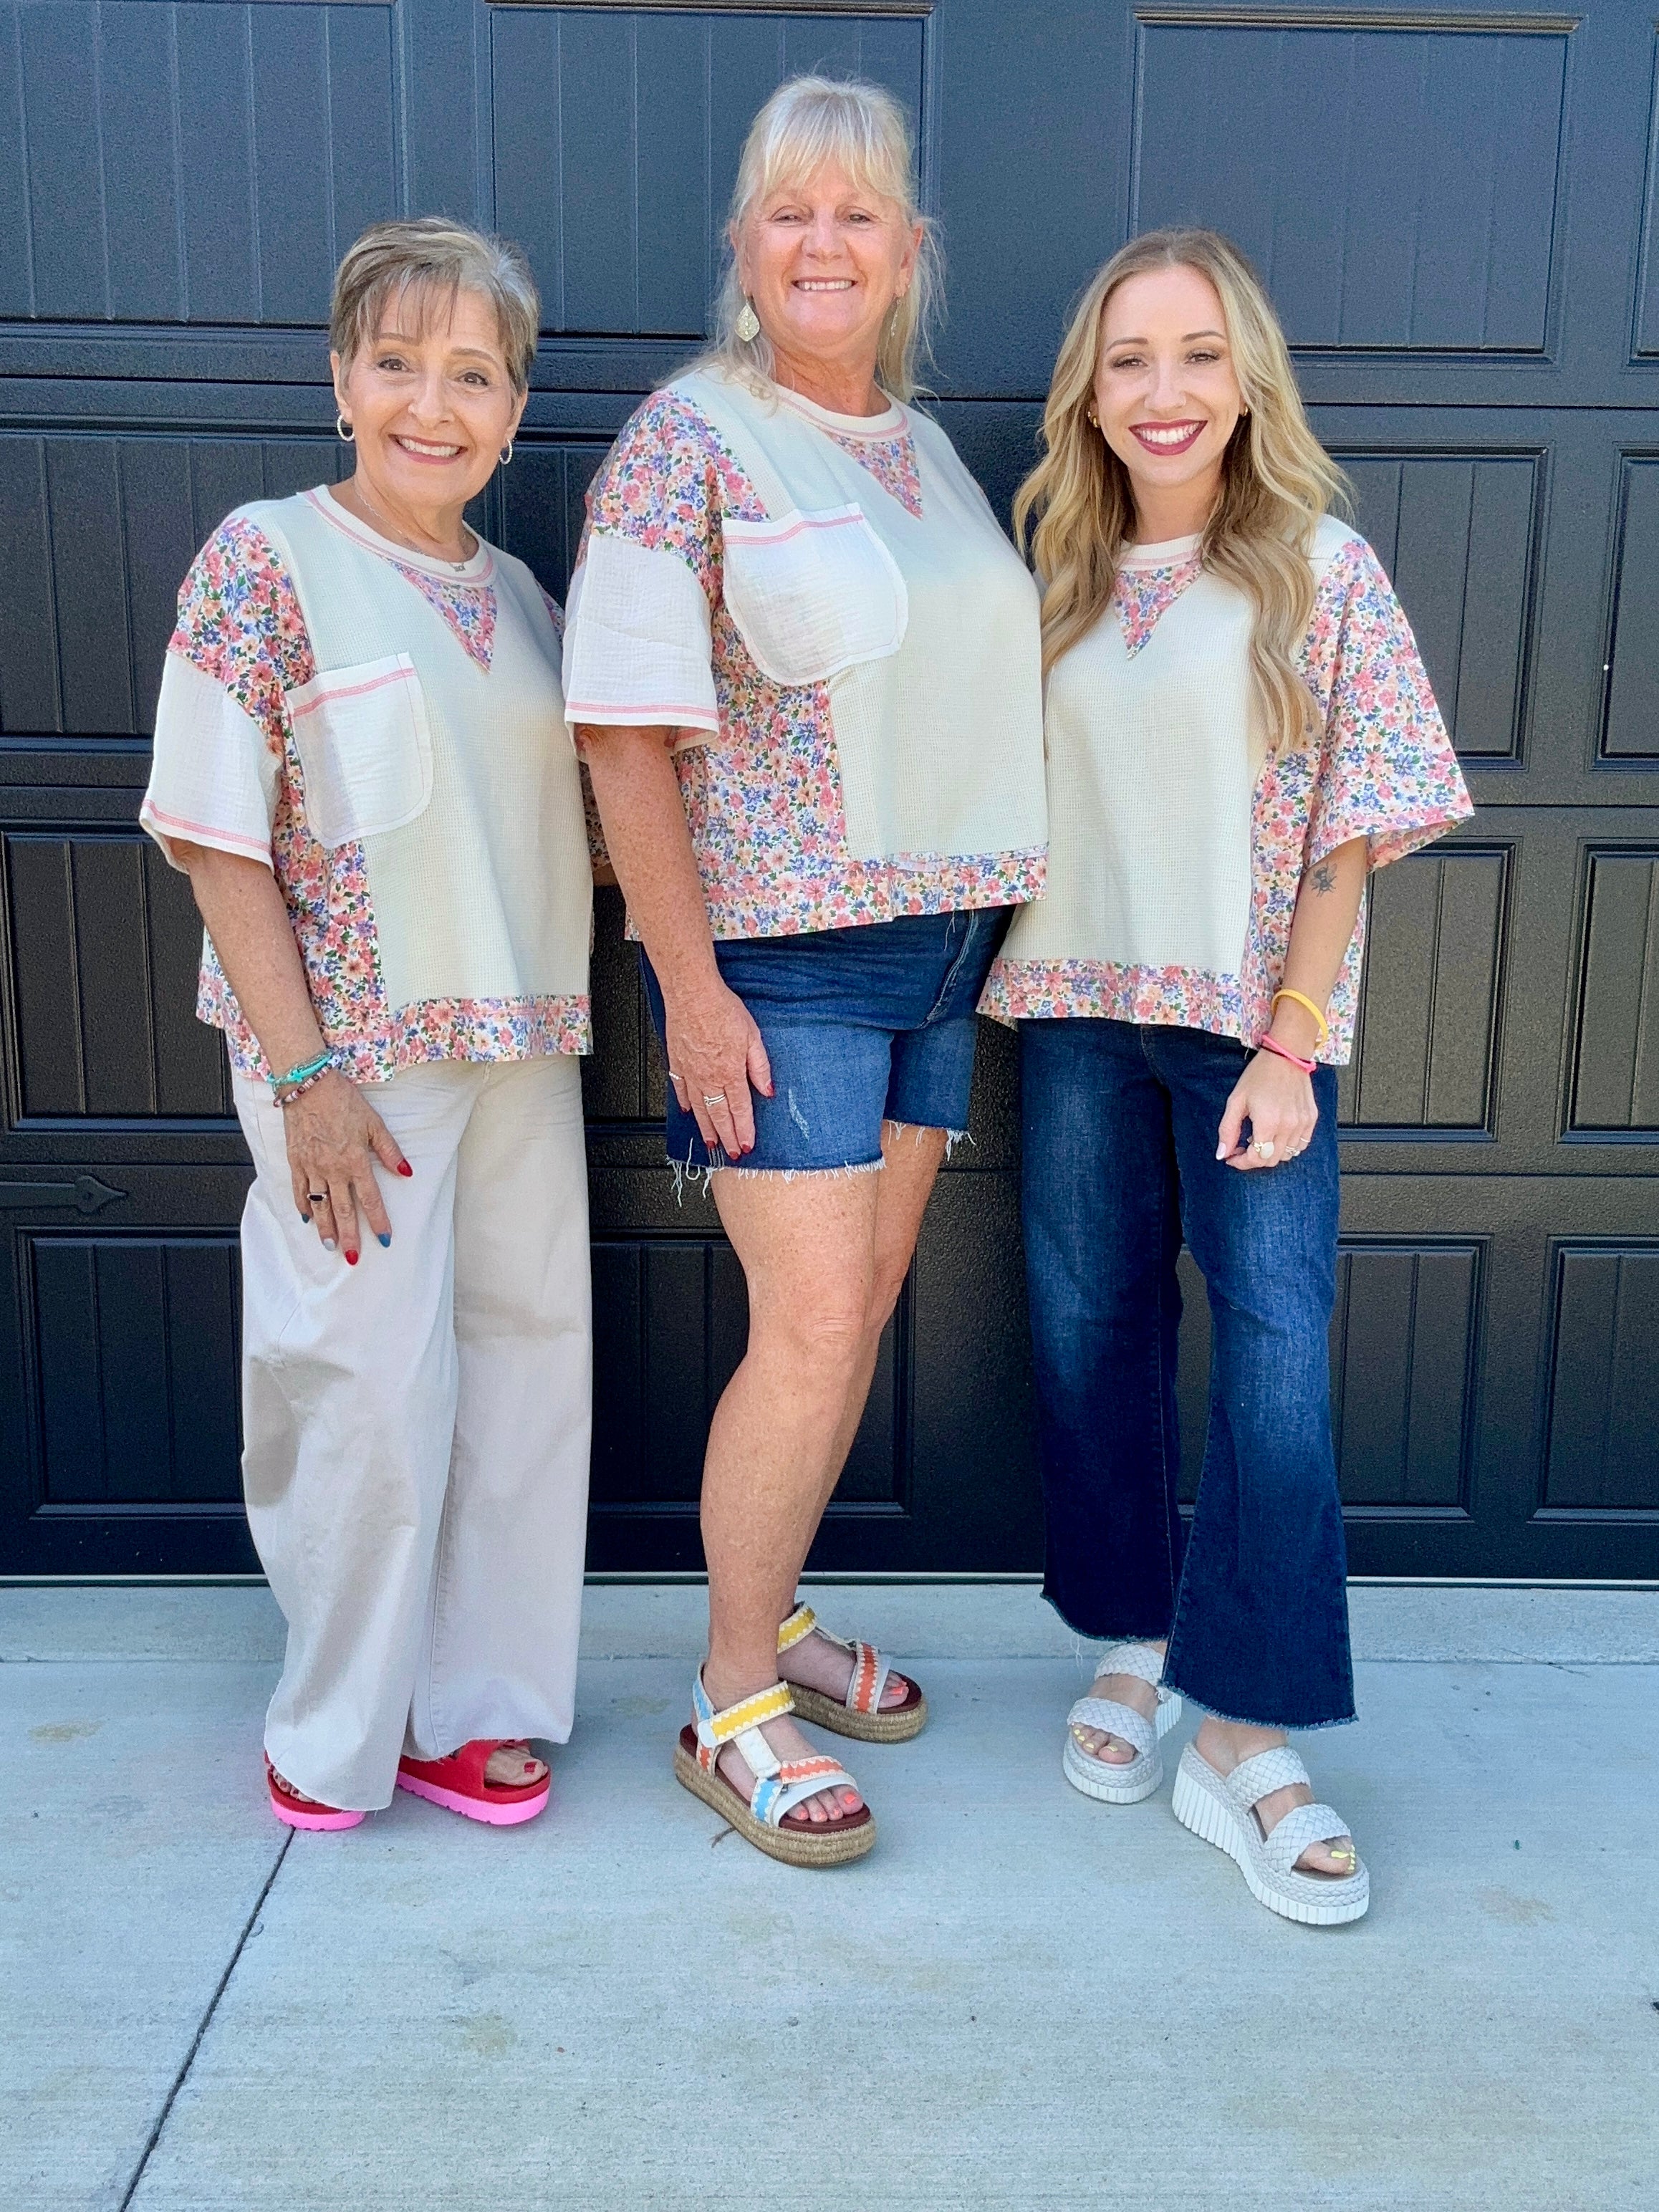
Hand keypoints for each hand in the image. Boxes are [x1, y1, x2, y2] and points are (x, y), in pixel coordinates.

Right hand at [282, 1069, 409, 1262]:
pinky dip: (302, 1206)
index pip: (370, 1199)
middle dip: (349, 1236)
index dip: (378, 1221)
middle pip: (342, 1210)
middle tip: (353, 1259)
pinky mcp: (295, 1161)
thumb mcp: (374, 1123)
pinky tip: (307, 1219)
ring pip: (319, 1205)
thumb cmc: (344, 1101)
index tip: (384, 1240)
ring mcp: (311, 1167)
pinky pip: (298, 1190)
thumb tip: (408, 1172)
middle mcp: (333, 1169)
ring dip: (324, 1228)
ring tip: (329, 1247)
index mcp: (355, 1161)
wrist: (308, 1085)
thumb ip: (390, 1151)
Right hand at [663, 977, 772, 1159]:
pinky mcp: (677, 1063)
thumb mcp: (753, 1037)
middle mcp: (709, 1078)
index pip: (740, 1110)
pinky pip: (680, 1090)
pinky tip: (688, 1112)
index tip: (746, 1145)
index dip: (744, 1130)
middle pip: (719, 1115)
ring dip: (706, 1129)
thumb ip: (760, 1067)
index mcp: (730, 1073)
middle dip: (726, 1137)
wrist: (691, 994)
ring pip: (699, 1108)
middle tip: (730, 1154)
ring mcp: (690, 1073)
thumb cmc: (722, 1010)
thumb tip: (768, 1090)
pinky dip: (685, 1104)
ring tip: (711, 1143)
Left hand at [1216, 1048, 1316, 1171]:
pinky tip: (1276, 1133)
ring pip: (1287, 1155)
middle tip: (1242, 1147)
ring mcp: (1302, 1124)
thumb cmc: (1260, 1074)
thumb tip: (1222, 1154)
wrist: (1286, 1055)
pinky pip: (1301, 1144)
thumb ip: (1228, 1130)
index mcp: (1268, 1123)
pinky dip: (1287, 1145)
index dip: (1241, 1163)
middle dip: (1253, 1159)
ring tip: (1259, 1136)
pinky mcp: (1311, 1119)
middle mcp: (1288, 1127)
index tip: (1232, 1156)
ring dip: (1270, 1152)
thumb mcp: (1236, 1100)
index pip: (1256, 1159)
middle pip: (1271, 1160)